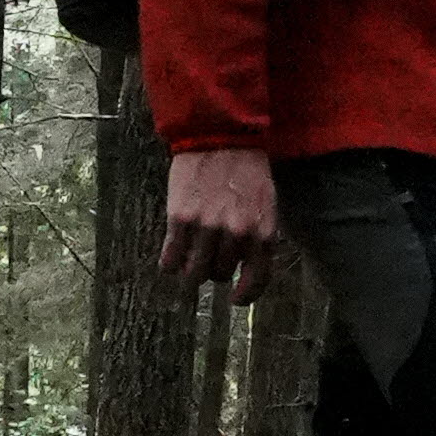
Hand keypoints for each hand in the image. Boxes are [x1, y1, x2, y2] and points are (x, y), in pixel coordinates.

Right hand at [161, 146, 279, 296]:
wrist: (220, 135)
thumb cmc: (246, 168)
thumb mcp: (266, 203)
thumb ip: (258, 234)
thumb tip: (247, 264)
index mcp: (262, 231)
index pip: (257, 278)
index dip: (245, 295)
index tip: (235, 299)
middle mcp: (236, 234)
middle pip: (220, 275)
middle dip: (215, 272)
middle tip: (209, 261)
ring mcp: (207, 228)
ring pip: (194, 272)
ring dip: (191, 273)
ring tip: (188, 265)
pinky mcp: (180, 218)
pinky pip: (171, 258)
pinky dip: (170, 265)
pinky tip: (170, 262)